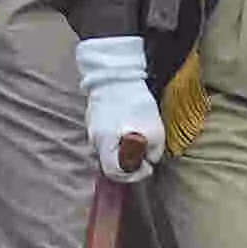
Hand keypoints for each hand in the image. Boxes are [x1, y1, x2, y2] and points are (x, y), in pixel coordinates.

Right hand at [79, 34, 167, 179]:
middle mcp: (94, 138)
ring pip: (108, 147)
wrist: (117, 71)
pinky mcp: (94, 114)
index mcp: (105, 145)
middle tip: (145, 155)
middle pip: (110, 161)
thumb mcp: (154, 130)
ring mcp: (92, 126)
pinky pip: (106, 133)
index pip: (114, 173)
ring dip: (124, 148)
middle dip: (129, 162)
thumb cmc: (134, 101)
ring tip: (140, 138)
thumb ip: (154, 151)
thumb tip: (150, 159)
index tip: (147, 167)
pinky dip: (119, 135)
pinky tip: (130, 125)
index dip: (133, 175)